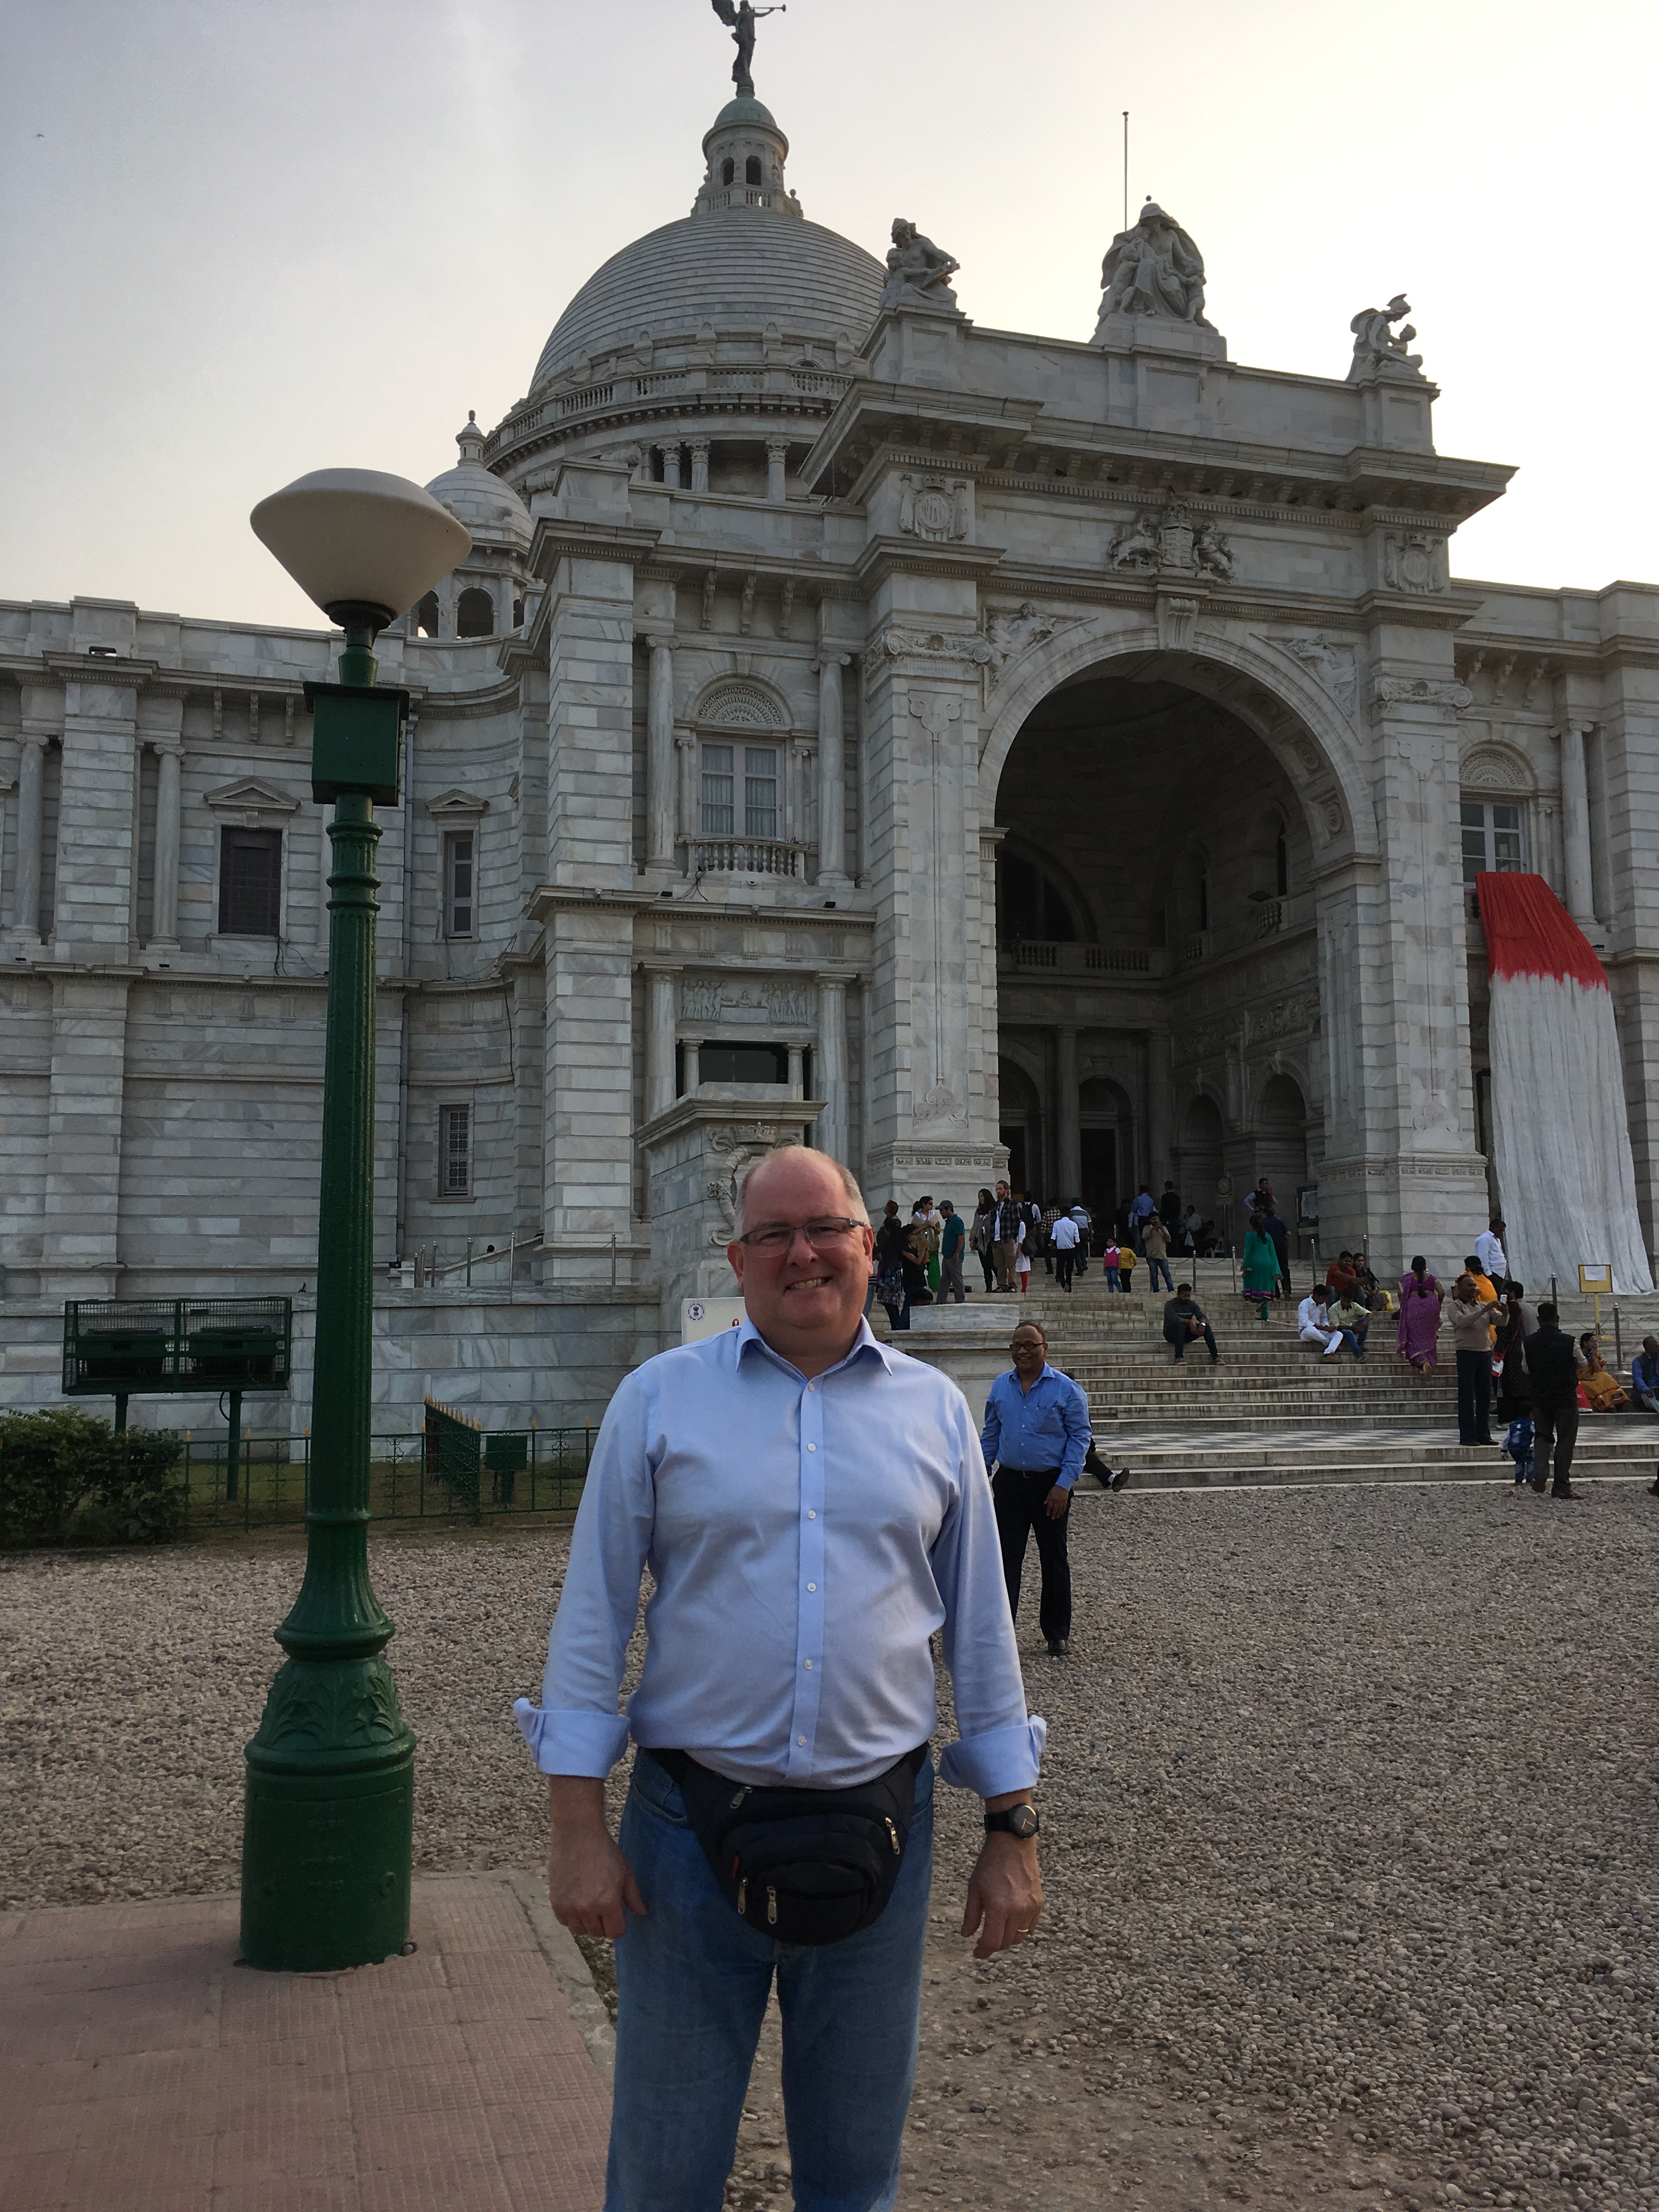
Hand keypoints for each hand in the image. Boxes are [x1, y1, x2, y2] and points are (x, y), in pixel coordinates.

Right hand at [547, 1776, 646, 1938]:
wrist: (578, 1834)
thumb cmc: (605, 1851)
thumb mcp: (625, 1872)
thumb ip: (633, 1896)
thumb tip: (642, 1913)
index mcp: (608, 1903)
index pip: (615, 1932)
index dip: (619, 1923)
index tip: (617, 1912)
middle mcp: (587, 1909)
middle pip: (598, 1933)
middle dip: (604, 1922)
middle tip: (603, 1904)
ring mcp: (569, 1907)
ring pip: (581, 1930)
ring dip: (587, 1921)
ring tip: (589, 1902)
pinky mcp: (555, 1902)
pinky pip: (566, 1922)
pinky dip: (571, 1916)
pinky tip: (576, 1900)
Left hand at [961, 1831, 1043, 1959]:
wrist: (1013, 1843)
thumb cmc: (990, 1864)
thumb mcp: (974, 1888)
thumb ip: (971, 1915)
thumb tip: (966, 1935)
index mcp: (999, 1907)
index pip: (993, 1942)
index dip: (983, 1951)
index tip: (977, 1953)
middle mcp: (1017, 1910)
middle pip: (1006, 1942)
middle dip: (993, 1945)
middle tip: (983, 1942)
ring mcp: (1031, 1907)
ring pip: (1019, 1937)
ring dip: (1007, 1939)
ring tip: (997, 1932)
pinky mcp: (1039, 1903)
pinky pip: (1031, 1927)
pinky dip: (1020, 1931)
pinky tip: (1011, 1924)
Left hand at [1044, 1483, 1070, 1519]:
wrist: (1063, 1485)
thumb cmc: (1055, 1488)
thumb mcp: (1050, 1492)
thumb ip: (1047, 1498)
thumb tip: (1045, 1503)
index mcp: (1052, 1499)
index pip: (1050, 1506)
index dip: (1049, 1511)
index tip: (1048, 1515)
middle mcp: (1057, 1501)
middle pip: (1055, 1509)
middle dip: (1053, 1514)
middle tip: (1053, 1518)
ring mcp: (1061, 1501)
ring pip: (1060, 1509)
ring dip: (1058, 1513)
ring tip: (1057, 1517)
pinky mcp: (1065, 1501)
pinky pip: (1064, 1507)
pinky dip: (1063, 1510)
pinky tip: (1062, 1513)